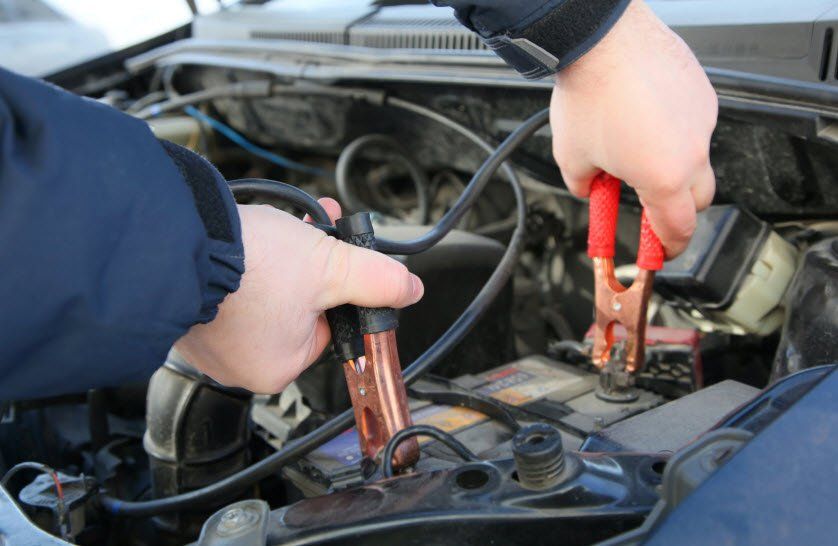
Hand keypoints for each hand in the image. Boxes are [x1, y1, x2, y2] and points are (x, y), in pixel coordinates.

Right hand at [175, 199, 423, 392]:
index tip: (333, 261)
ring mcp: (208, 340)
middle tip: (311, 233)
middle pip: (296, 308)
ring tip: (283, 227)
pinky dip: (244, 263)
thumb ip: (376, 280)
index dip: (333, 290)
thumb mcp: (330, 267)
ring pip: (264, 294)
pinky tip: (248, 236)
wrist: (178, 240)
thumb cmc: (248, 267)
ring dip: (281, 257)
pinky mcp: (187, 312)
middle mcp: (239, 363)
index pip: (325, 329)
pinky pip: (229, 291)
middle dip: (309, 265)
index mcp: (276, 368)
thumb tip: (408, 290)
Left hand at [550, 0, 717, 256]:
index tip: (659, 253)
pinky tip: (643, 117)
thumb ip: (586, 187)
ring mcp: (702, 119)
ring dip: (672, 166)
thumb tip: (590, 190)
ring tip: (633, 148)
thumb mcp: (572, 157)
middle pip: (699, 200)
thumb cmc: (589, 93)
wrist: (601, 39)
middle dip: (676, 211)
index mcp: (664, 177)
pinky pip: (694, 124)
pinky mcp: (702, 92)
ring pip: (696, 158)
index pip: (678, 230)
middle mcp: (692, 151)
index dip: (667, 249)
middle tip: (649, 210)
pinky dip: (674, 130)